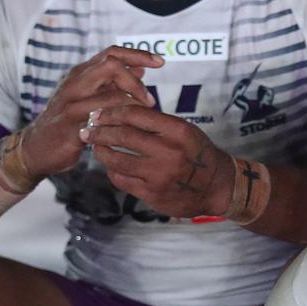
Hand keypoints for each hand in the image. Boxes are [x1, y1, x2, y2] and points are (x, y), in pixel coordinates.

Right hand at [19, 46, 161, 177]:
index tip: (160, 62)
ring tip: (143, 119)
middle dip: (136, 81)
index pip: (111, 53)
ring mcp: (72, 103)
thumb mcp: (90, 97)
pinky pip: (104, 120)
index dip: (137, 54)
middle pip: (111, 65)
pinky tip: (130, 132)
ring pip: (111, 94)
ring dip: (133, 106)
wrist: (38, 148)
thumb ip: (113, 84)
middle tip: (150, 100)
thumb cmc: (69, 122)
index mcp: (81, 74)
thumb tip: (140, 69)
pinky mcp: (73, 125)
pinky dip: (121, 124)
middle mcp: (75, 83)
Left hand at [79, 105, 232, 217]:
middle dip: (99, 131)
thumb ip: (157, 124)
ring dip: (101, 151)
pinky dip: (112, 171)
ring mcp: (159, 174)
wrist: (219, 187)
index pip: (135, 114)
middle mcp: (168, 152)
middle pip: (122, 135)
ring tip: (96, 147)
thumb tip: (120, 112)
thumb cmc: (198, 155)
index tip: (99, 113)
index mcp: (177, 131)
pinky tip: (112, 166)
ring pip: (116, 159)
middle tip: (87, 129)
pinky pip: (121, 179)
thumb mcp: (185, 132)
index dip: (112, 112)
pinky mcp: (152, 193)